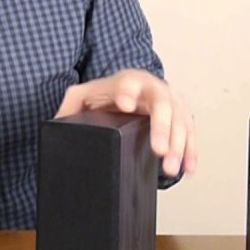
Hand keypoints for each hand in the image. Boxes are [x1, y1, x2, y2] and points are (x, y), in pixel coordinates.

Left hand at [56, 69, 196, 177]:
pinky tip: (188, 168)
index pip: (129, 81)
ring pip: (181, 119)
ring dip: (179, 145)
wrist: (128, 95)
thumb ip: (69, 106)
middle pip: (162, 102)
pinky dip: (191, 151)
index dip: (128, 91)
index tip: (125, 105)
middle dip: (162, 127)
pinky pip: (190, 133)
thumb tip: (58, 121)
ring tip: (170, 167)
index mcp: (127, 81)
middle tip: (159, 149)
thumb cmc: (104, 98)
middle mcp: (152, 88)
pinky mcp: (180, 117)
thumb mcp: (82, 98)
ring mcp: (170, 101)